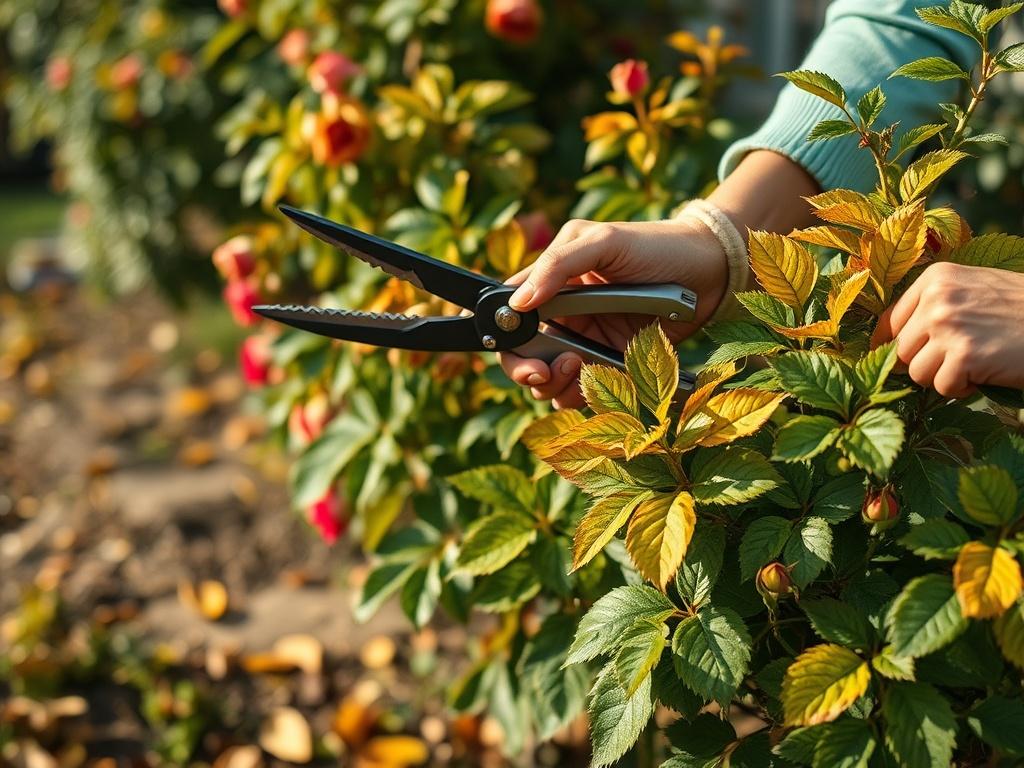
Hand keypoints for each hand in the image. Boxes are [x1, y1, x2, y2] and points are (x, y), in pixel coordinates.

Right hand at [497, 217, 727, 408]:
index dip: (505, 341)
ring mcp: (588, 342)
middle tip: (544, 375)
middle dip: (529, 372)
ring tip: (581, 368)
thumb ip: (559, 264)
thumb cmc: (656, 244)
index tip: (521, 354)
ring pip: (553, 380)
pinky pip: (588, 390)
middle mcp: (564, 316)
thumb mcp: (604, 241)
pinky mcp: (614, 365)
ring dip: (558, 386)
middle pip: (525, 356)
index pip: (509, 315)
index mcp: (552, 282)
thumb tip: (518, 302)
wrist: (712, 270)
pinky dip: (588, 394)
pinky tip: (604, 379)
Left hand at [871, 262, 1023, 397]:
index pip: (890, 321)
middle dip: (922, 364)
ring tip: (972, 365)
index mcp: (935, 278)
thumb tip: (889, 341)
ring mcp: (949, 325)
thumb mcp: (974, 290)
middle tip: (953, 362)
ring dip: (942, 377)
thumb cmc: (1020, 309)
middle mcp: (937, 298)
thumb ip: (934, 306)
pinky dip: (961, 389)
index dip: (892, 345)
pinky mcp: (966, 354)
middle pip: (899, 350)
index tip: (897, 359)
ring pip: (916, 372)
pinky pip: (942, 386)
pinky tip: (984, 374)